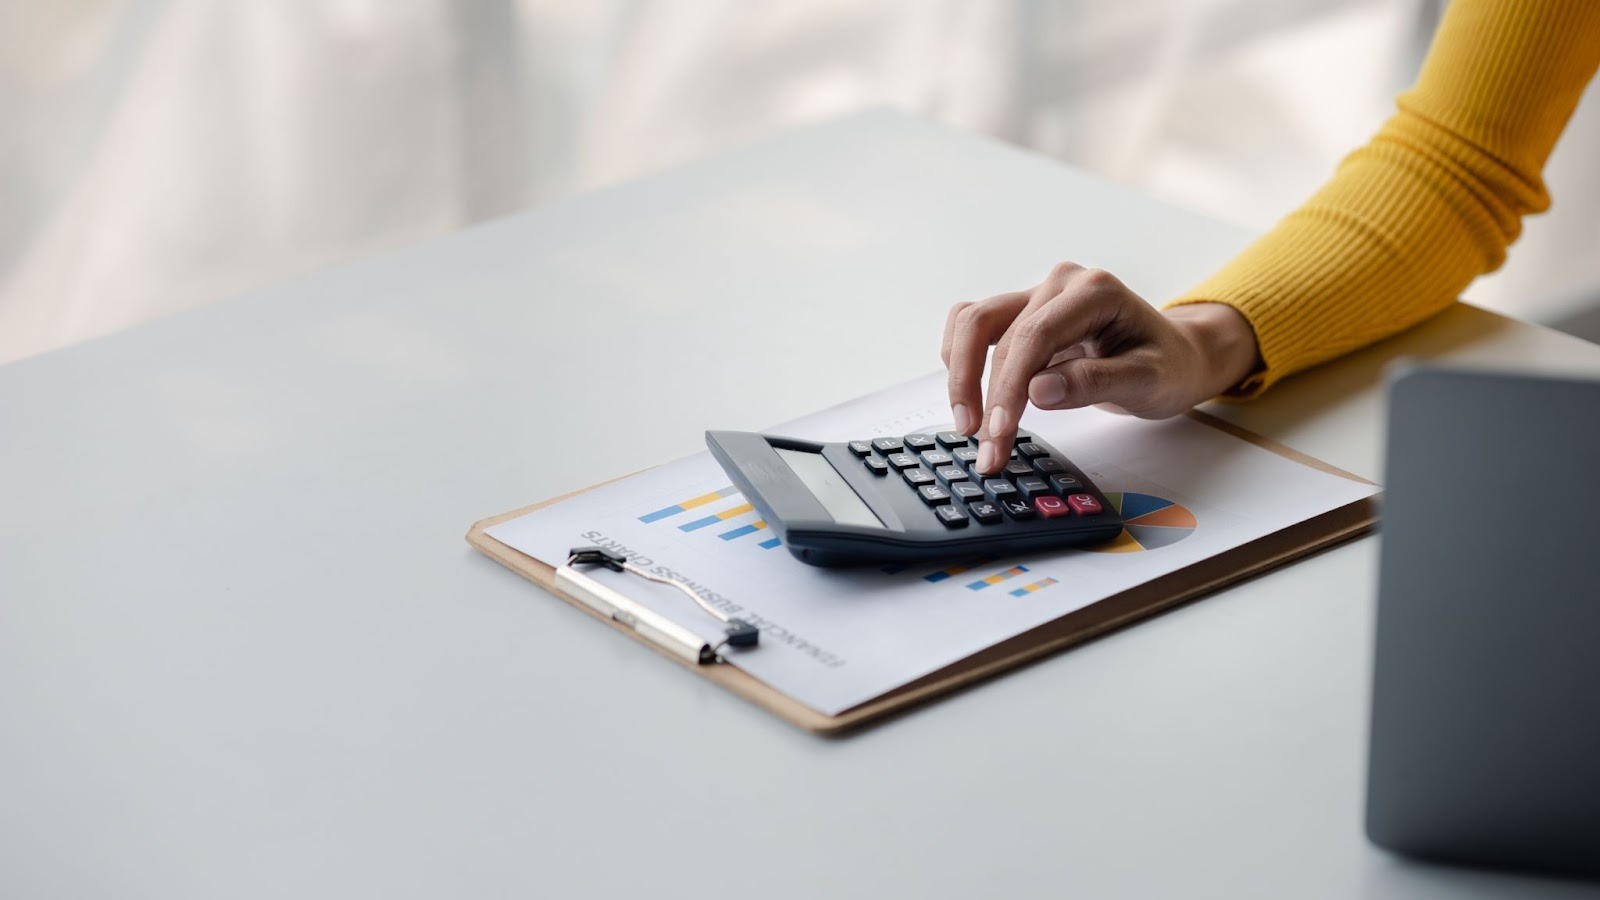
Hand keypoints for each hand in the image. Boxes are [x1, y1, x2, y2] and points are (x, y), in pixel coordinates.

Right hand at [941, 262, 1260, 474]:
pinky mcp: (1021, 312)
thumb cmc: (1167, 367)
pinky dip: (960, 357)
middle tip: (988, 453)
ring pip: (973, 324)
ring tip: (967, 427)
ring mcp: (1036, 294)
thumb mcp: (1147, 381)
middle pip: (1000, 336)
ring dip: (961, 377)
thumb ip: (1095, 383)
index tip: (999, 432)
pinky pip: (972, 325)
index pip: (1035, 335)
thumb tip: (1037, 392)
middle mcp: (1060, 284)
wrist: (1174, 357)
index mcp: (1095, 291)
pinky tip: (967, 396)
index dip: (1010, 386)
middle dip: (988, 399)